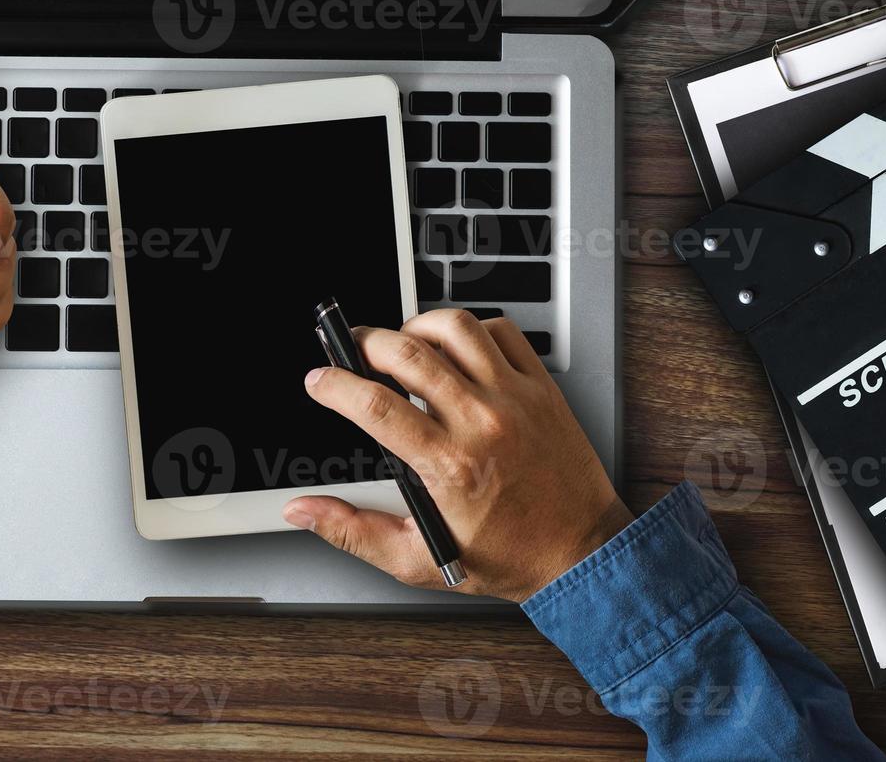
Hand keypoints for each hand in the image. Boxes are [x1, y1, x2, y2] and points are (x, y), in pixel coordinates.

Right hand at [283, 309, 631, 602]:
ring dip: (416, 326)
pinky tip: (455, 348)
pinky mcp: (542, 387)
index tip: (320, 380)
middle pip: (407, 353)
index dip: (334, 385)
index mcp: (449, 466)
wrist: (581, 553)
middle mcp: (482, 423)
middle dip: (364, 343)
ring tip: (402, 343)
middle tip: (351, 350)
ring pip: (455, 329)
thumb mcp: (419, 560)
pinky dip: (470, 329)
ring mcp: (515, 399)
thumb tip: (304, 511)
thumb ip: (353, 531)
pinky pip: (501, 332)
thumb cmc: (509, 557)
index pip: (374, 405)